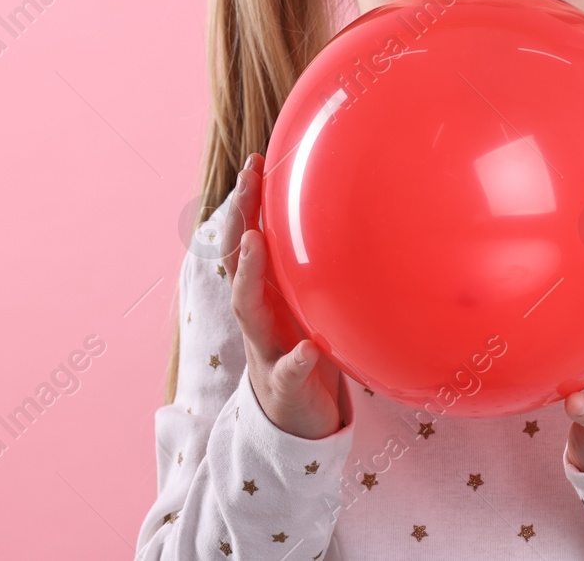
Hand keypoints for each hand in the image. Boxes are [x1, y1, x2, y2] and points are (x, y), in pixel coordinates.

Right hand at [225, 152, 348, 439]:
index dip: (246, 203)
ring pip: (249, 310)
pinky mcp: (285, 385)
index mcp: (265, 294)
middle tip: (246, 184)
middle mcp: (258, 315)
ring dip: (250, 275)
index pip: (247, 241)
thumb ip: (313, 268)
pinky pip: (288, 371)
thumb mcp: (307, 306)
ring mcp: (266, 349)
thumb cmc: (305, 349)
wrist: (296, 421)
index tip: (254, 162)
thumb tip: (344, 216)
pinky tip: (309, 349)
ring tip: (256, 242)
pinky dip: (296, 360)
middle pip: (239, 264)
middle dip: (240, 222)